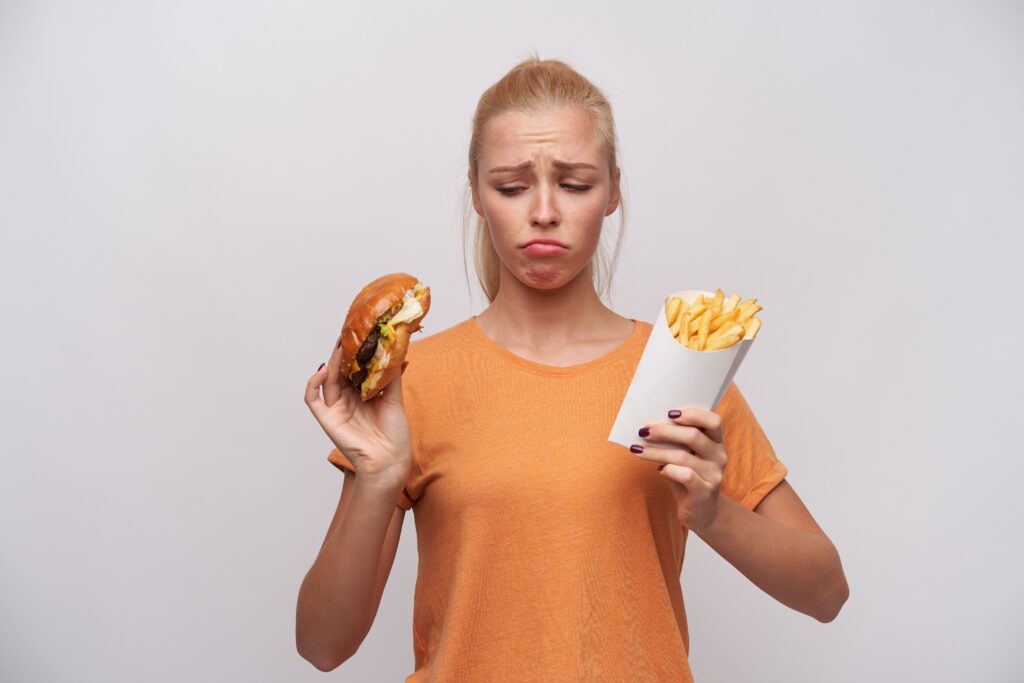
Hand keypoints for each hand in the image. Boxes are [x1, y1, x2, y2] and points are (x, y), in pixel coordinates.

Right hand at [304, 336, 411, 482]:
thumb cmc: (394, 435)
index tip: (359, 334)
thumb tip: (397, 352)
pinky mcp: (327, 419)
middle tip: (347, 333)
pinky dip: (313, 383)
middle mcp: (348, 400)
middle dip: (342, 353)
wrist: (390, 461)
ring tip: (340, 346)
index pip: (355, 369)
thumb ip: (392, 377)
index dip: (355, 353)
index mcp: (363, 395)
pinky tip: (323, 370)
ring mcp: (336, 409)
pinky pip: (313, 399)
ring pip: (328, 380)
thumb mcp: (395, 400)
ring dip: (332, 362)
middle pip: (340, 372)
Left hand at [629, 407, 727, 533]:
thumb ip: (676, 441)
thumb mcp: (685, 455)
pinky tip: (659, 470)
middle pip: (694, 436)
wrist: (701, 511)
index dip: (694, 414)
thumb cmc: (688, 477)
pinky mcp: (705, 492)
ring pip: (684, 457)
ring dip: (657, 452)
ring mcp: (714, 475)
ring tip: (638, 450)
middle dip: (665, 431)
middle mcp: (719, 456)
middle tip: (644, 430)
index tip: (670, 412)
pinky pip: (686, 476)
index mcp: (716, 442)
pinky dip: (669, 470)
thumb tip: (649, 426)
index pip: (714, 421)